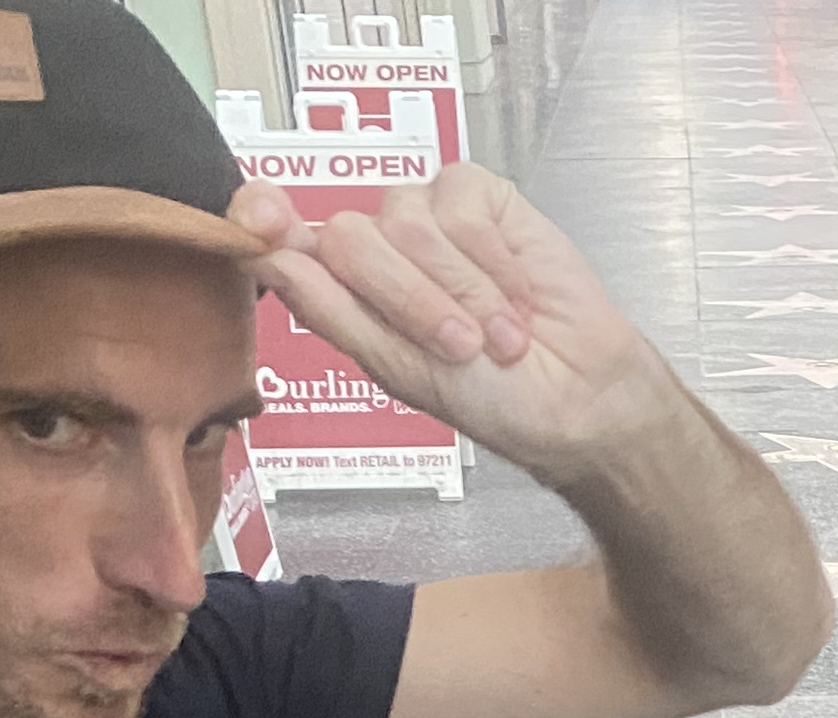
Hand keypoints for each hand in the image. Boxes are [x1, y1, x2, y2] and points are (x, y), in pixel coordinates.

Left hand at [235, 167, 686, 485]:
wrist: (578, 399)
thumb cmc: (495, 398)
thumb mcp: (397, 367)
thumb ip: (328, 307)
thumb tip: (266, 255)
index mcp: (343, 289)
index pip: (280, 234)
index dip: (262, 218)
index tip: (259, 219)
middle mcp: (379, 247)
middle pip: (349, 237)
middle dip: (409, 300)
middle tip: (458, 344)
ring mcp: (429, 217)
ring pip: (408, 221)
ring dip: (462, 290)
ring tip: (495, 331)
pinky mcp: (481, 198)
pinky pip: (463, 206)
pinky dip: (494, 262)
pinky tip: (516, 294)